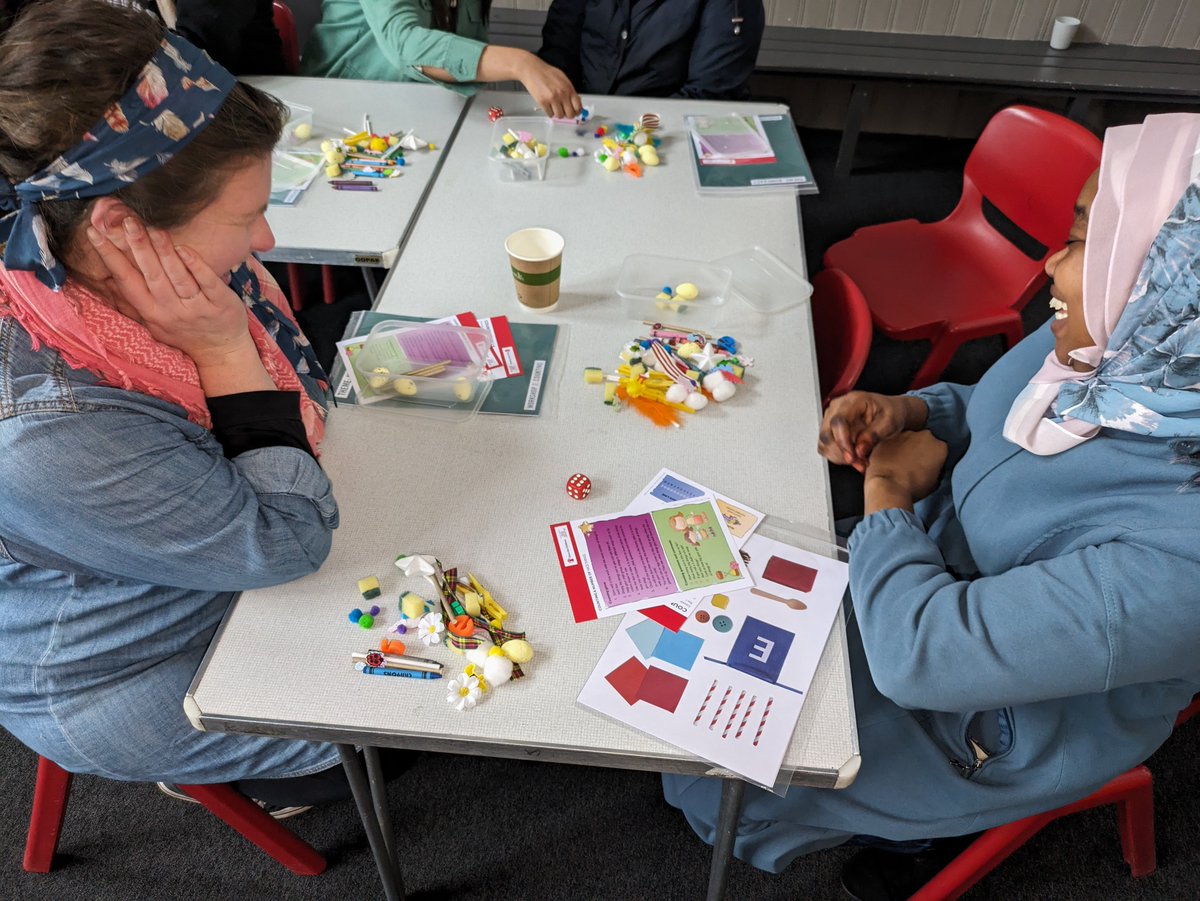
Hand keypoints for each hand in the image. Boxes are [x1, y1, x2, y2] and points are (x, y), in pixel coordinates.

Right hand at [86, 217, 251, 367]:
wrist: (221, 352)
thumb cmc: (185, 332)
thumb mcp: (155, 321)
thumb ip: (135, 301)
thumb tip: (107, 279)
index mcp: (151, 312)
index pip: (126, 280)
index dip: (109, 256)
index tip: (94, 232)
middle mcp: (171, 311)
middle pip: (151, 275)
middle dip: (137, 247)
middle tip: (126, 221)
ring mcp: (197, 307)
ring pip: (177, 277)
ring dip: (164, 252)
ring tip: (152, 229)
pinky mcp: (221, 303)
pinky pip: (207, 282)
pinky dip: (196, 266)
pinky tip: (184, 249)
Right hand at [518, 56, 580, 119]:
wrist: (533, 70)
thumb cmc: (547, 73)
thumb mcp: (563, 79)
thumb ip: (570, 91)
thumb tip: (576, 102)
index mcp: (568, 88)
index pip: (578, 106)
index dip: (577, 111)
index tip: (575, 112)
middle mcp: (562, 94)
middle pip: (570, 114)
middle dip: (567, 114)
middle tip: (564, 111)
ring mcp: (552, 99)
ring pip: (560, 116)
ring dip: (557, 113)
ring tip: (554, 106)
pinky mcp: (543, 103)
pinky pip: (550, 115)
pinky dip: (549, 112)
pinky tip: (548, 105)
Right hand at [818, 392, 926, 472]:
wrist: (890, 411)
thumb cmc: (890, 412)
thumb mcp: (890, 422)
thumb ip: (873, 435)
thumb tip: (859, 450)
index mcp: (852, 401)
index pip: (838, 422)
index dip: (843, 442)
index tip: (852, 458)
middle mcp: (837, 408)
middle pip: (827, 435)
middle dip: (842, 454)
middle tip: (861, 463)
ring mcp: (830, 418)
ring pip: (824, 444)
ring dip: (840, 458)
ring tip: (860, 462)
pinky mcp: (829, 430)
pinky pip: (826, 447)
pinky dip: (838, 457)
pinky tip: (853, 458)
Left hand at [863, 430, 947, 509]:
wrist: (889, 486)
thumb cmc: (914, 487)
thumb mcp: (935, 483)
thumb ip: (936, 469)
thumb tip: (930, 468)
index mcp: (940, 446)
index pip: (940, 450)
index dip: (934, 459)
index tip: (928, 466)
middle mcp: (925, 435)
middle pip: (924, 440)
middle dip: (920, 449)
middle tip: (913, 463)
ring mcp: (905, 434)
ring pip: (907, 439)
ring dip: (905, 447)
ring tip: (899, 462)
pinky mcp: (888, 437)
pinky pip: (892, 442)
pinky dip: (890, 449)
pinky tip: (888, 460)